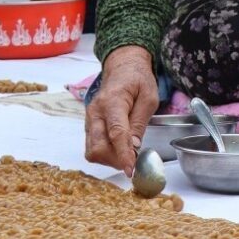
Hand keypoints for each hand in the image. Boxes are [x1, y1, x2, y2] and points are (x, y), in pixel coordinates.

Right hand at [84, 46, 158, 174]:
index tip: (130, 170)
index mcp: (112, 101)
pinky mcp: (89, 125)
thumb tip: (134, 147)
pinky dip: (105, 153)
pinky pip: (92, 146)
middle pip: (97, 146)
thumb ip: (140, 122)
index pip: (116, 133)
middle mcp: (95, 112)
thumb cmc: (138, 80)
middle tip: (133, 160)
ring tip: (126, 153)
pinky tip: (118, 149)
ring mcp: (89, 119)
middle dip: (115, 159)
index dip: (123, 154)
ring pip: (92, 150)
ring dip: (109, 158)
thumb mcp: (149, 97)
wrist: (122, 68)